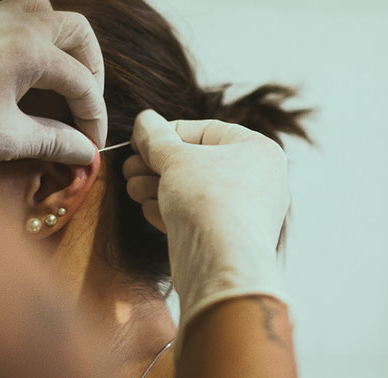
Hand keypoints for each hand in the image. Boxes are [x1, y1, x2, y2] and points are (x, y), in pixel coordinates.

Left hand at [0, 0, 106, 165]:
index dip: (94, 115)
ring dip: (58, 37)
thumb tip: (86, 152)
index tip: (92, 143)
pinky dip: (16, 26)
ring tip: (59, 70)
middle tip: (87, 100)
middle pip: (75, 30)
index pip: (81, 81)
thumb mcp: (4, 139)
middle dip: (90, 65)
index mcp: (28, 48)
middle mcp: (11, 21)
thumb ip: (53, 140)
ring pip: (40, 7)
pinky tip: (12, 52)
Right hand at [123, 109, 290, 354]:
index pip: (205, 130)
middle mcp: (258, 179)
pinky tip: (148, 209)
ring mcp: (245, 211)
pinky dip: (171, 210)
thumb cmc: (208, 201)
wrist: (221, 265)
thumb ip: (156, 137)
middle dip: (157, 164)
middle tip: (129, 169)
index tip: (138, 141)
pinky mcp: (229, 239)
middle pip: (197, 161)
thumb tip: (144, 121)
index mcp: (257, 149)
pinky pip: (198, 216)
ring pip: (194, 190)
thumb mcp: (175, 158)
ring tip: (132, 188)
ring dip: (158, 187)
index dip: (167, 134)